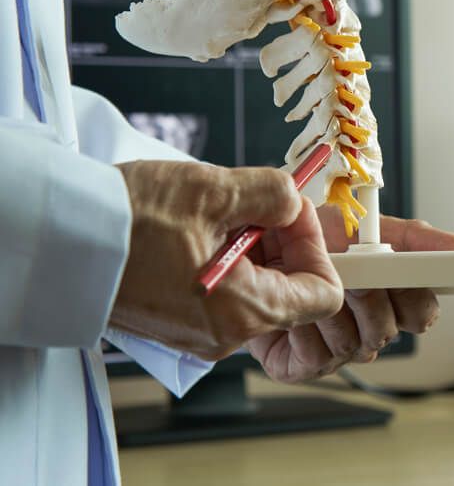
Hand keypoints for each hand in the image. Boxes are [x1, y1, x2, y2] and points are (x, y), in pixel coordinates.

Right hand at [110, 161, 342, 361]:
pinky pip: (224, 294)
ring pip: (256, 288)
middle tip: (261, 201)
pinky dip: (227, 259)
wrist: (57, 242)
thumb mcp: (215, 191)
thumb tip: (293, 200)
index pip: (325, 295)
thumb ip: (273, 194)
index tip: (292, 212)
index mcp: (245, 311)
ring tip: (222, 211)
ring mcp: (200, 332)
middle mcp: (226, 334)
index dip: (318, 246)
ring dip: (254, 245)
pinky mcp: (176, 323)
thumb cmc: (129, 221)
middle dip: (285, 240)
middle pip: (291, 289)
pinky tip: (201, 228)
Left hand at [247, 209, 453, 382]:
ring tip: (314, 278)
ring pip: (355, 343)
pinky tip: (294, 304)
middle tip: (359, 270)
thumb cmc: (309, 237)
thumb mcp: (367, 227)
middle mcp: (366, 326)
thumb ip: (416, 239)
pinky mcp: (300, 365)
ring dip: (335, 306)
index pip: (423, 311)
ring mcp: (335, 349)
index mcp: (389, 297)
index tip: (429, 282)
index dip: (422, 299)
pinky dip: (305, 326)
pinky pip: (317, 356)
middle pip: (390, 330)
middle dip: (374, 296)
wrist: (249, 246)